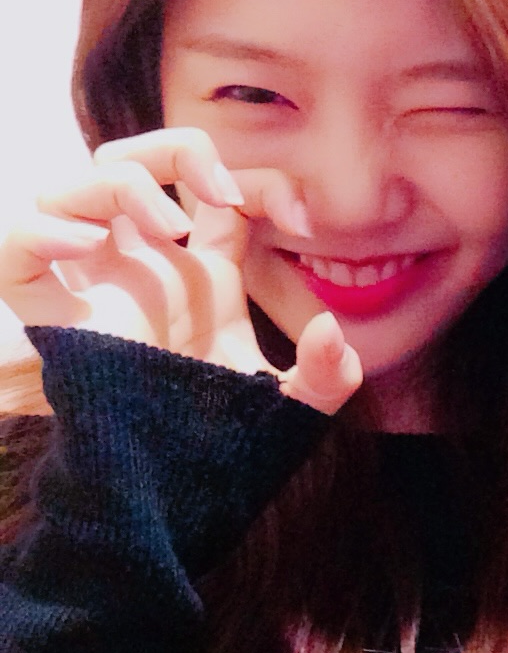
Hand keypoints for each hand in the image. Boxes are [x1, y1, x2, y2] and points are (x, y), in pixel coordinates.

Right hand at [0, 128, 361, 414]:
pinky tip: (87, 243)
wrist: (173, 501)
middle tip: (223, 195)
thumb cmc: (225, 449)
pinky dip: (39, 231)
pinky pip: (14, 250)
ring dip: (119, 185)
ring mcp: (94, 287)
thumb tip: (332, 333)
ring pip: (68, 188)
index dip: (263, 185)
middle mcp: (144, 269)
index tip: (303, 219)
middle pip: (131, 163)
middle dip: (175, 150)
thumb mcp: (288, 410)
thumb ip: (325, 377)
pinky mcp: (51, 318)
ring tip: (171, 229)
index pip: (219, 194)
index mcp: (202, 277)